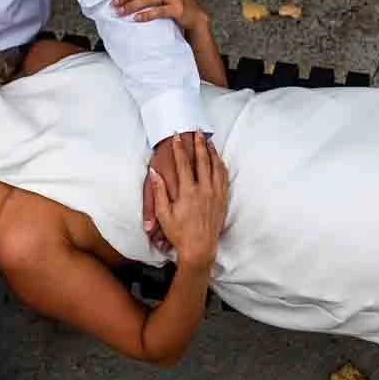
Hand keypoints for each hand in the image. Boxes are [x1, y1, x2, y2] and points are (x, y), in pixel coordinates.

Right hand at [150, 132, 227, 266]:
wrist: (200, 249)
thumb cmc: (179, 233)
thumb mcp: (164, 214)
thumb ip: (159, 191)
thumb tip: (154, 173)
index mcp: (188, 192)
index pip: (184, 163)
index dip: (179, 148)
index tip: (176, 137)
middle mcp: (204, 190)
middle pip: (202, 160)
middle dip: (199, 143)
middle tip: (196, 131)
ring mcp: (215, 195)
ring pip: (216, 167)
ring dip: (212, 152)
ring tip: (208, 141)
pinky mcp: (223, 200)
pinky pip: (224, 177)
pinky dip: (221, 166)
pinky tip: (219, 160)